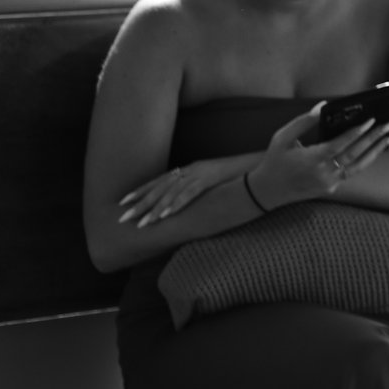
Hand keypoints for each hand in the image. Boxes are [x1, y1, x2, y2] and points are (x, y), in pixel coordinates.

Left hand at [118, 156, 250, 225]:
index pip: (161, 180)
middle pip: (160, 186)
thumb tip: (193, 200)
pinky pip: (189, 193)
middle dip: (139, 202)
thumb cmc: (245, 174)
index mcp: (193, 168)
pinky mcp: (211, 178)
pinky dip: (175, 205)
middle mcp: (193, 168)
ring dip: (154, 208)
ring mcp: (201, 172)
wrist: (265, 164)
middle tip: (122, 217)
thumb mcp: (220, 180)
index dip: (141, 190)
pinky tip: (164, 216)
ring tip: (141, 223)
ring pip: (171, 191)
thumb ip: (205, 188)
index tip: (124, 202)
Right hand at [246, 106, 388, 207]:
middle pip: (356, 154)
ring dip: (378, 149)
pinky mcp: (332, 187)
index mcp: (311, 159)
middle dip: (376, 137)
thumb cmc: (275, 160)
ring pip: (360, 165)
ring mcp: (329, 182)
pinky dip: (367, 159)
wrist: (267, 191)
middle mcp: (323, 173)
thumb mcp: (282, 137)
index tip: (371, 120)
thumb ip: (303, 121)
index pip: (340, 145)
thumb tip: (323, 106)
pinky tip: (377, 147)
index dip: (356, 133)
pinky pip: (353, 171)